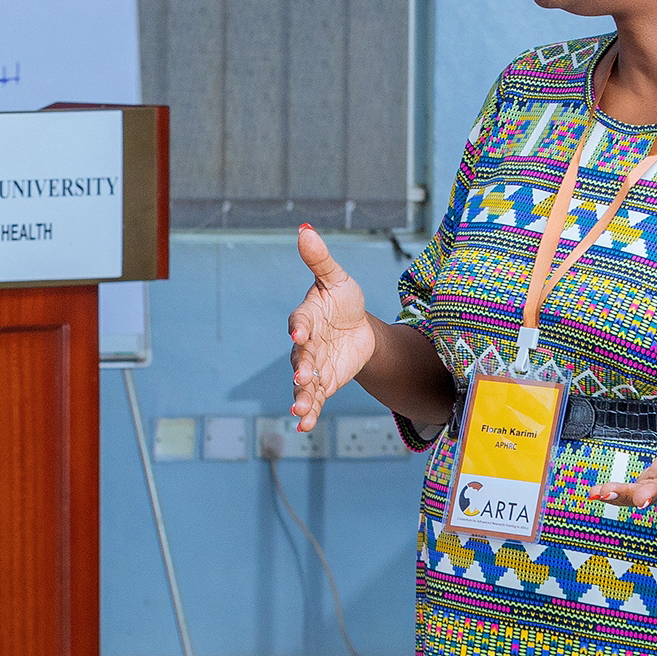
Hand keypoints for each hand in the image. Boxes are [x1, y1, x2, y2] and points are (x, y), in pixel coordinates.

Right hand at [287, 225, 380, 430]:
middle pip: (301, 357)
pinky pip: (314, 399)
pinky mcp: (323, 384)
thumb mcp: (337, 278)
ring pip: (303, 383)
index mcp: (306, 317)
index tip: (300, 334)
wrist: (356, 328)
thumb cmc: (343, 300)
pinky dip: (309, 413)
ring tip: (299, 409)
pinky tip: (304, 426)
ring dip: (301, 396)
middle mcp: (305, 345)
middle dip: (302, 368)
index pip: (300, 322)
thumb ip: (320, 260)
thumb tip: (305, 229)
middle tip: (303, 377)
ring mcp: (313, 366)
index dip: (300, 328)